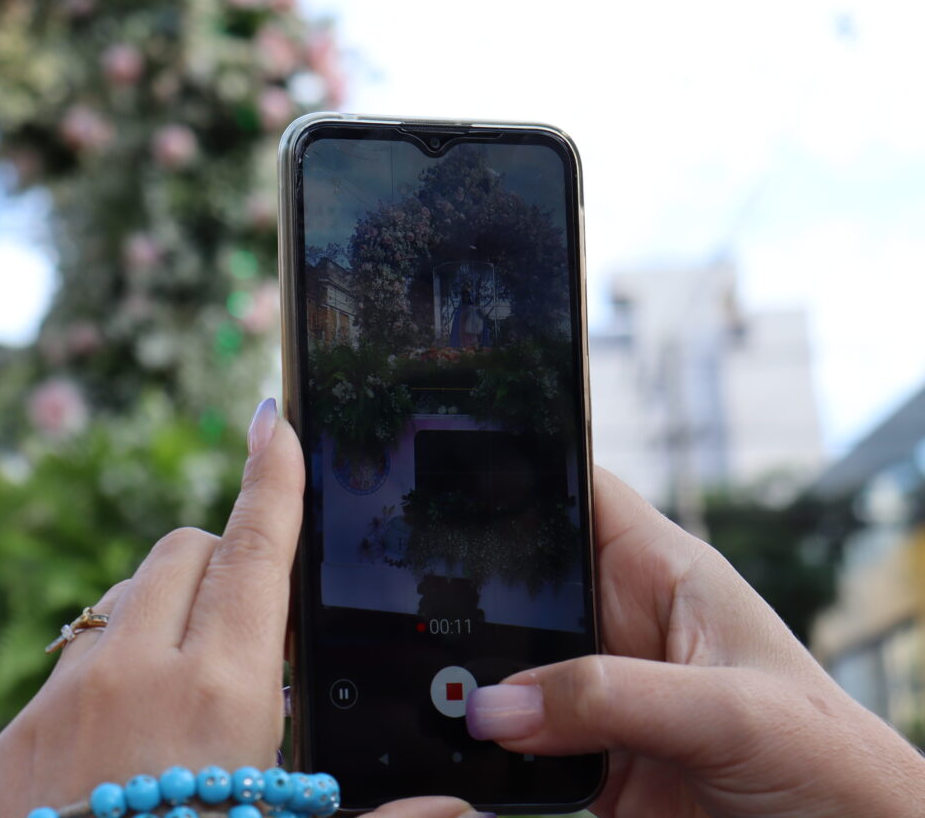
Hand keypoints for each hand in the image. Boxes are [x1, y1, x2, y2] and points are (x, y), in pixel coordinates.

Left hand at [0, 399, 300, 816]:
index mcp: (222, 695)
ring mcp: (59, 703)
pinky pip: (64, 673)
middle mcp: (133, 675)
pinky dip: (101, 687)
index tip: (272, 419)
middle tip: (247, 634)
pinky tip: (115, 764)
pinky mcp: (5, 741)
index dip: (272, 478)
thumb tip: (461, 807)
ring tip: (181, 714)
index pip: (255, 549)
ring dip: (158, 625)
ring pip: (118, 606)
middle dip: (220, 565)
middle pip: (182, 552)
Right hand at [374, 466, 924, 817]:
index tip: (433, 464)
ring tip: (418, 685)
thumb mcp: (730, 714)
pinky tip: (451, 751)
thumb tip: (497, 707)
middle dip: (458, 588)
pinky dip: (475, 749)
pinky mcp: (582, 764)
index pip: (574, 489)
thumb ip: (614, 698)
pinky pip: (505, 745)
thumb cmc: (832, 766)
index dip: (509, 465)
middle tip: (399, 602)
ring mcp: (596, 697)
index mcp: (661, 572)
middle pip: (514, 583)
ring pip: (498, 666)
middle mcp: (618, 625)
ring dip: (461, 678)